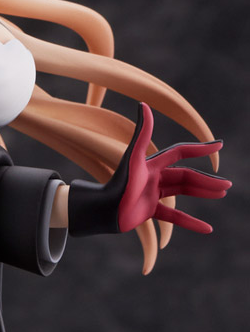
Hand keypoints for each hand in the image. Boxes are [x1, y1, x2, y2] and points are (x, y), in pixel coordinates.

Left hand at [68, 102, 230, 235]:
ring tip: (222, 194)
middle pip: (185, 176)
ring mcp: (151, 194)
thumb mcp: (134, 158)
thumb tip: (143, 103)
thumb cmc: (118, 184)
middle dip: (206, 180)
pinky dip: (190, 222)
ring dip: (202, 193)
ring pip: (182, 192)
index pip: (180, 153)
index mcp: (151, 164)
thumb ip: (142, 133)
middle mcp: (152, 177)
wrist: (104, 211)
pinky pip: (173, 216)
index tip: (219, 145)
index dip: (198, 148)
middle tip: (227, 185)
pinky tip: (207, 228)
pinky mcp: (148, 211)